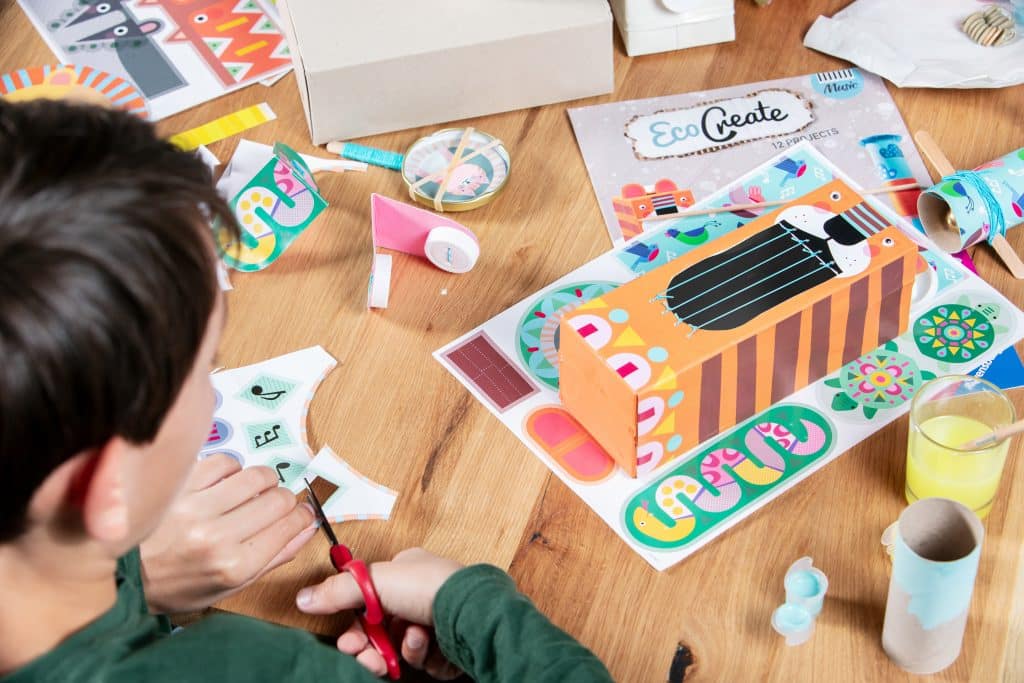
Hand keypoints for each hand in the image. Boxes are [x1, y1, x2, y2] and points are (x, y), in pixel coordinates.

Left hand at [140, 453, 317, 612]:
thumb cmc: (175, 585)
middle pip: (278, 499)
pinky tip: (226, 482)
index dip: (302, 515)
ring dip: (262, 480)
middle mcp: (217, 538)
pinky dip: (233, 469)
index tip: (300, 513)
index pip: (290, 525)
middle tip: (276, 504)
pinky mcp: (179, 487)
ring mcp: (195, 509)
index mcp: (234, 566)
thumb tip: (305, 528)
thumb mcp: (228, 588)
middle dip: (285, 499)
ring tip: (252, 490)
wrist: (121, 576)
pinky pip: (224, 462)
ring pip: (256, 477)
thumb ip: (273, 558)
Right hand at [297, 547, 463, 678]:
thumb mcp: (375, 582)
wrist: (470, 613)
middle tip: (366, 657)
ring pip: (401, 647)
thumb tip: (304, 598)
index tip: (347, 641)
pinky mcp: (449, 645)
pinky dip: (422, 654)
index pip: (369, 600)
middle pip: (382, 629)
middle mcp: (421, 595)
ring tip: (412, 640)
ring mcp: (437, 621)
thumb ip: (338, 592)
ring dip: (399, 649)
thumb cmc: (430, 586)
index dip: (355, 624)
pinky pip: (424, 659)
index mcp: (406, 572)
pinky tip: (428, 643)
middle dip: (371, 646)